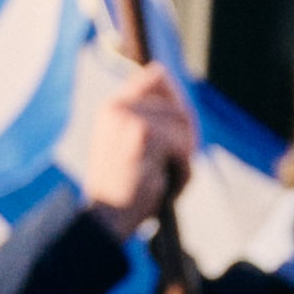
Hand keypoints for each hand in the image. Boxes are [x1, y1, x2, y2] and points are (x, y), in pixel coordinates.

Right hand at [80, 61, 195, 229]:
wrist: (106, 215)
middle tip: (176, 165)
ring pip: (185, 130)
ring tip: (163, 178)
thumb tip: (166, 81)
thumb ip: (150, 119)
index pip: (154, 77)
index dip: (177, 95)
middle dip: (187, 139)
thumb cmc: (124, 187)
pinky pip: (184, 150)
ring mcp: (130, 118)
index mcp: (113, 108)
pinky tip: (162, 184)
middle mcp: (118, 107)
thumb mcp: (131, 146)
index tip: (184, 117)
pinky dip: (182, 173)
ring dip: (184, 160)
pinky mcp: (144, 134)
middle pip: (180, 109)